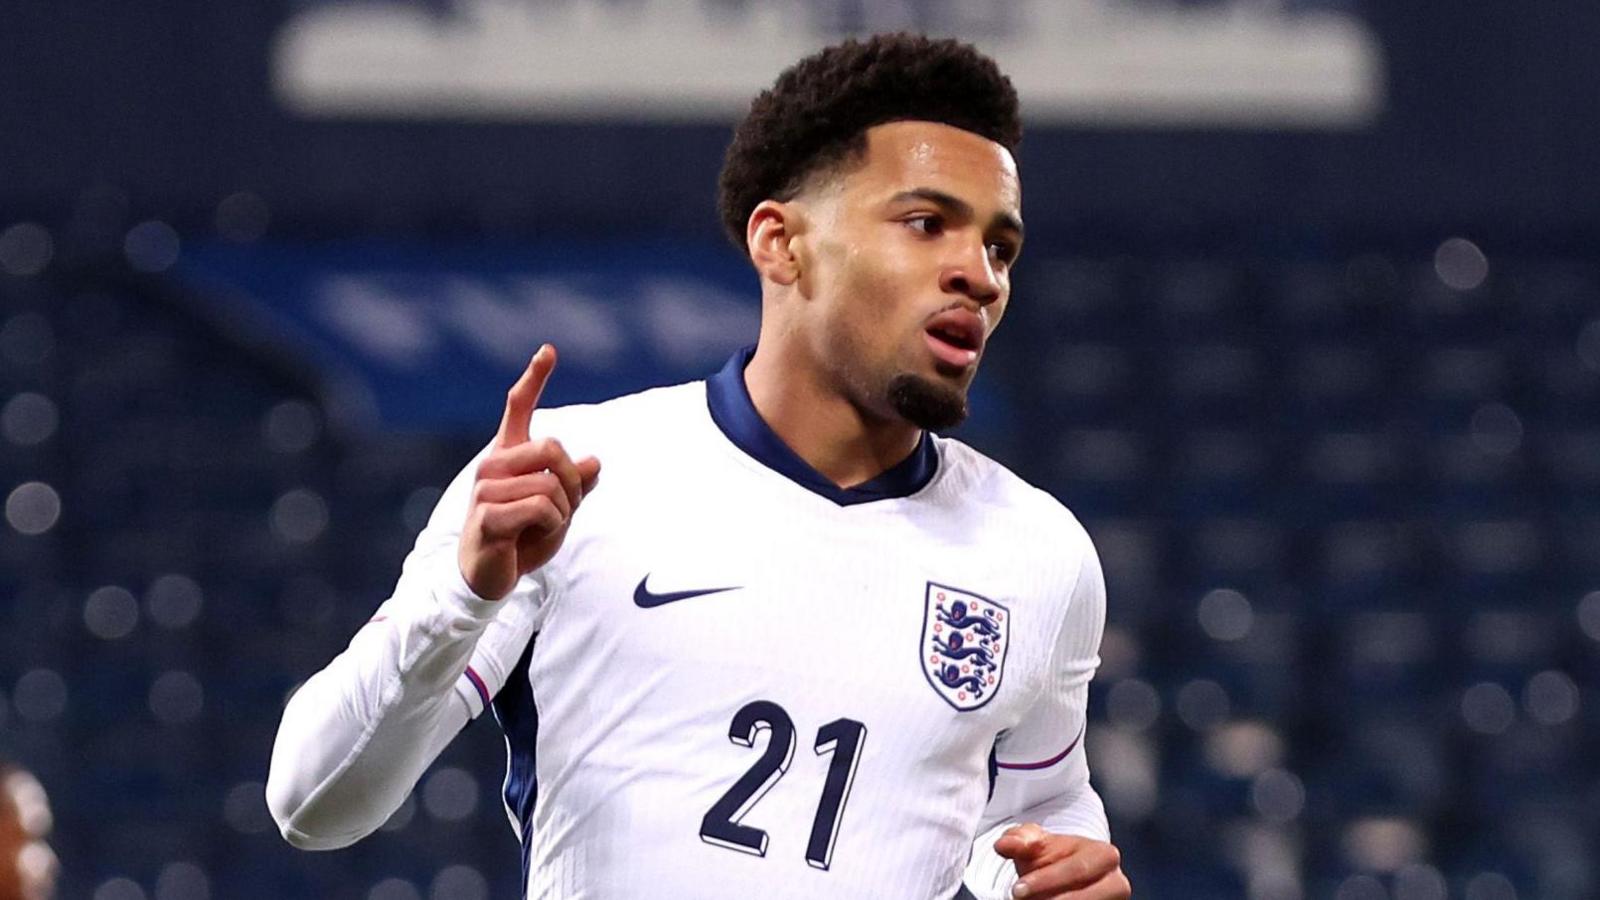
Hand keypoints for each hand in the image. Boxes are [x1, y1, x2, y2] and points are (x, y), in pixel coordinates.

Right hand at [458, 344, 601, 600]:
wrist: (488, 577)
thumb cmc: (522, 538)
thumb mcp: (558, 509)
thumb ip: (575, 485)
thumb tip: (594, 462)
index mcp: (508, 455)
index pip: (518, 408)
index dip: (534, 378)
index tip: (549, 350)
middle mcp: (493, 464)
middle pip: (552, 446)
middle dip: (572, 482)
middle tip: (565, 509)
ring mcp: (485, 489)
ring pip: (551, 484)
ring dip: (562, 512)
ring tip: (542, 529)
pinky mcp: (487, 516)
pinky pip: (543, 509)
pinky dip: (553, 527)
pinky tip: (532, 539)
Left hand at [994, 823, 1129, 898]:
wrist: (1061, 877)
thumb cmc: (1048, 857)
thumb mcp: (1032, 844)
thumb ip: (1018, 841)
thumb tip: (1004, 844)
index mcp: (1104, 855)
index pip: (1077, 870)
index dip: (1046, 880)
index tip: (1017, 889)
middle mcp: (1116, 882)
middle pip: (1085, 898)